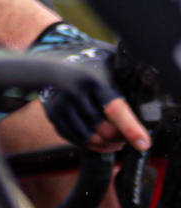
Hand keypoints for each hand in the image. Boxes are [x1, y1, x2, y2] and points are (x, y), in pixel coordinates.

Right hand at [30, 20, 145, 152]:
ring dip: (108, 144)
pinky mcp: (53, 115)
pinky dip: (92, 145)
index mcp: (94, 81)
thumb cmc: (91, 65)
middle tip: (132, 138)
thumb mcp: (109, 65)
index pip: (115, 109)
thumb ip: (127, 77)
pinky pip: (75, 140)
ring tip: (118, 141)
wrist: (53, 62)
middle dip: (121, 138)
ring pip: (90, 138)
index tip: (144, 143)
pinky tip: (103, 142)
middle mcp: (75, 94)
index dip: (130, 128)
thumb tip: (154, 86)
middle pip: (103, 129)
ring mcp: (61, 106)